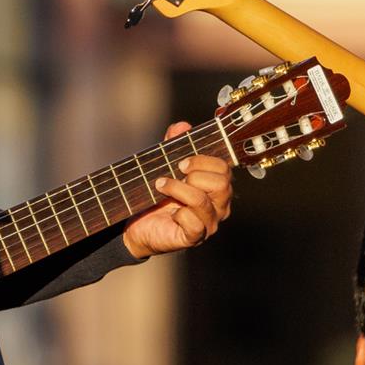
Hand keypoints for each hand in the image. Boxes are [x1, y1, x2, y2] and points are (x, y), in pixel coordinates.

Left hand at [122, 124, 234, 259]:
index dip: (203, 160)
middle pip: (222, 184)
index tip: (181, 161)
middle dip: (195, 174)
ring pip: (203, 202)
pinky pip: (194, 224)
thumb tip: (182, 126)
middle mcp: (219, 205)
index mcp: (216, 186)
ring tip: (160, 185)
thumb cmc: (158, 195)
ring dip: (178, 189)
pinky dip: (179, 214)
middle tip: (175, 172)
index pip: (224, 168)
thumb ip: (174, 145)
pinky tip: (169, 212)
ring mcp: (209, 223)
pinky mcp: (194, 237)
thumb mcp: (165, 165)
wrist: (139, 223)